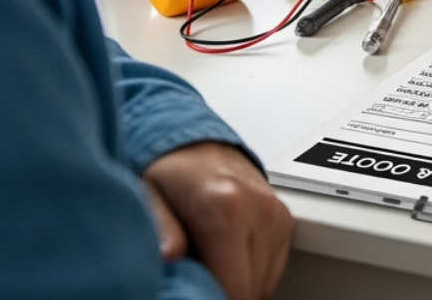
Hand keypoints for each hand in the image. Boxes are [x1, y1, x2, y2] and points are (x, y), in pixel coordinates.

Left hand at [142, 142, 292, 299]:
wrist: (194, 146)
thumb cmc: (169, 173)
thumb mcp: (148, 198)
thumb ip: (162, 231)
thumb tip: (168, 260)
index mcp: (228, 208)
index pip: (235, 289)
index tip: (191, 295)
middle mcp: (260, 211)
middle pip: (251, 290)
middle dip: (221, 294)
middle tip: (194, 281)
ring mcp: (276, 216)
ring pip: (264, 284)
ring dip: (237, 285)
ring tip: (207, 267)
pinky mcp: (283, 221)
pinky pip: (272, 271)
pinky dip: (250, 275)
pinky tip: (224, 261)